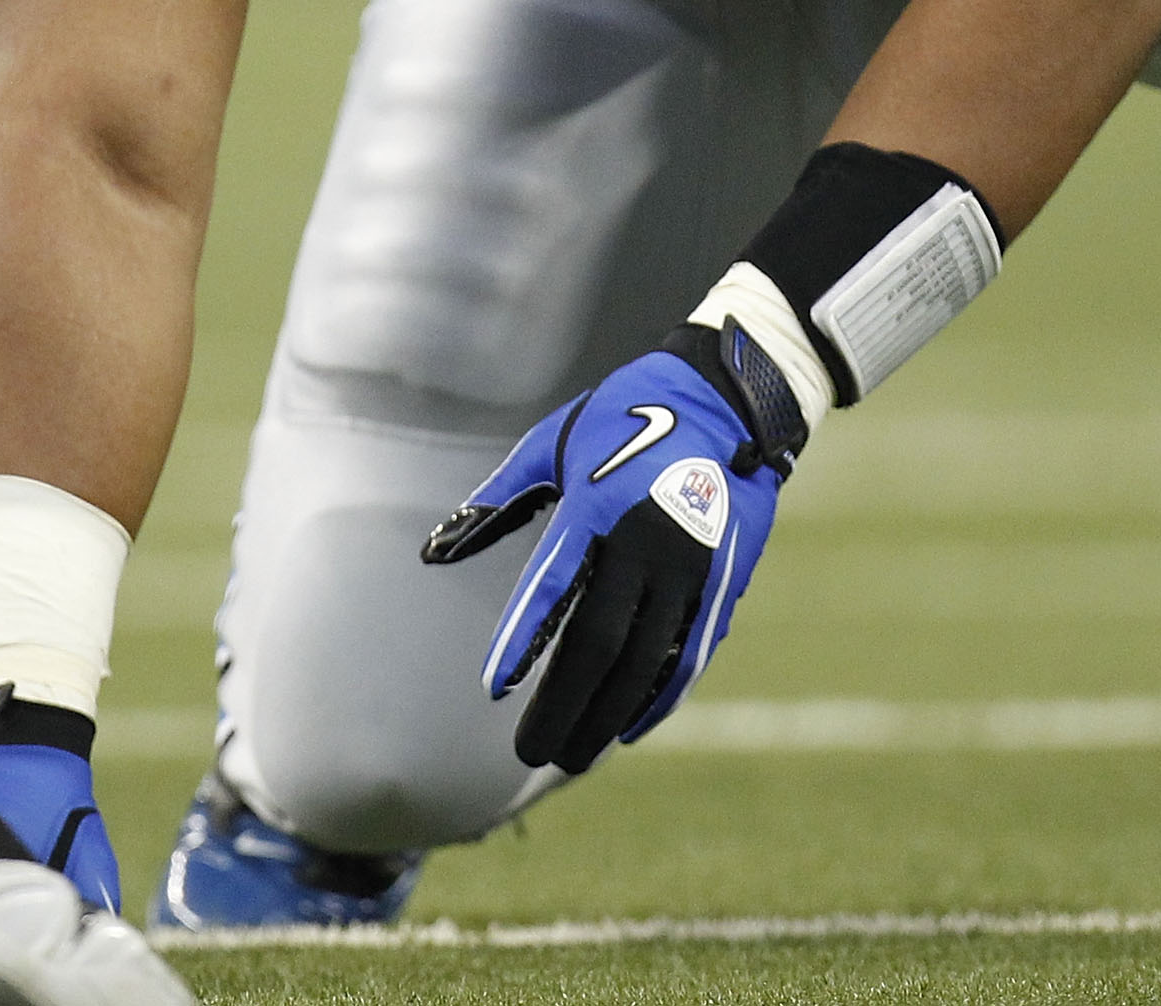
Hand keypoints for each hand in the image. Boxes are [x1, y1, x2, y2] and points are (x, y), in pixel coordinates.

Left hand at [421, 324, 800, 773]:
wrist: (727, 403)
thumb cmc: (623, 416)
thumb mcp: (552, 444)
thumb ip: (496, 501)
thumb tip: (433, 552)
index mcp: (597, 506)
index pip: (553, 587)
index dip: (522, 640)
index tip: (494, 688)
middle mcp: (645, 544)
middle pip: (600, 643)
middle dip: (563, 703)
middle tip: (529, 752)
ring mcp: (689, 568)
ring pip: (644, 660)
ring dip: (606, 714)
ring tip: (573, 757)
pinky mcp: (721, 583)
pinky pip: (687, 654)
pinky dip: (657, 697)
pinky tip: (627, 729)